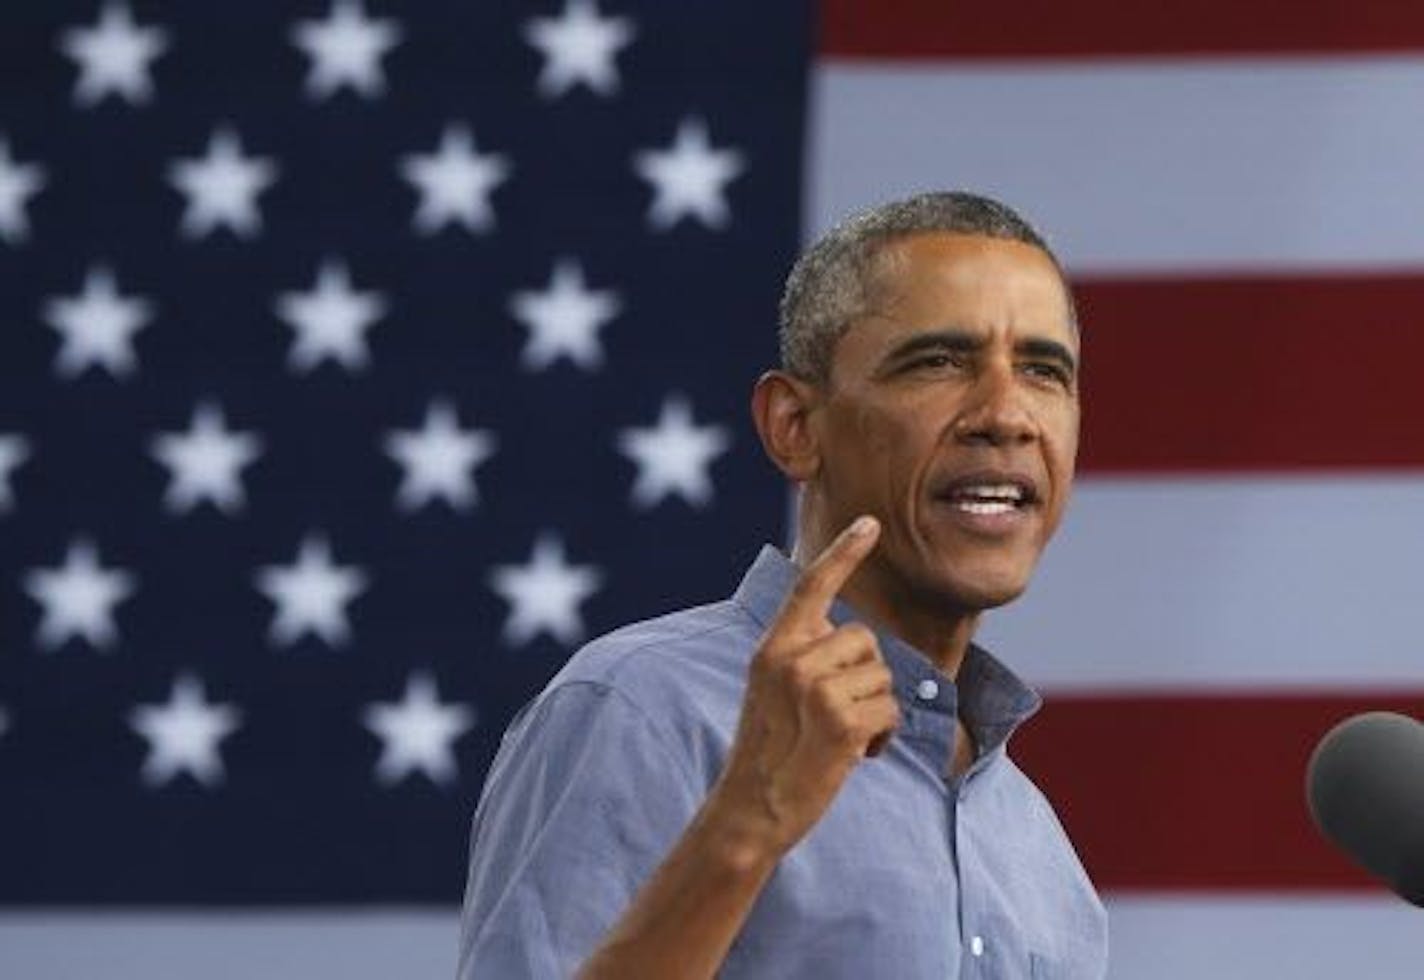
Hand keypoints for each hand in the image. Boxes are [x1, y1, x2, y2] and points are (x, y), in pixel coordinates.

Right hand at [708, 516, 899, 857]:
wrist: (752, 807)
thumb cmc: (769, 750)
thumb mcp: (771, 688)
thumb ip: (804, 655)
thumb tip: (853, 637)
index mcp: (773, 646)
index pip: (812, 587)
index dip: (844, 552)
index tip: (870, 523)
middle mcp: (792, 659)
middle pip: (865, 639)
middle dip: (866, 676)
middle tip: (834, 714)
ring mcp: (816, 689)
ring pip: (883, 675)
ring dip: (875, 709)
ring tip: (841, 737)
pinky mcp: (841, 722)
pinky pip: (890, 711)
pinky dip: (883, 737)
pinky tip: (855, 756)